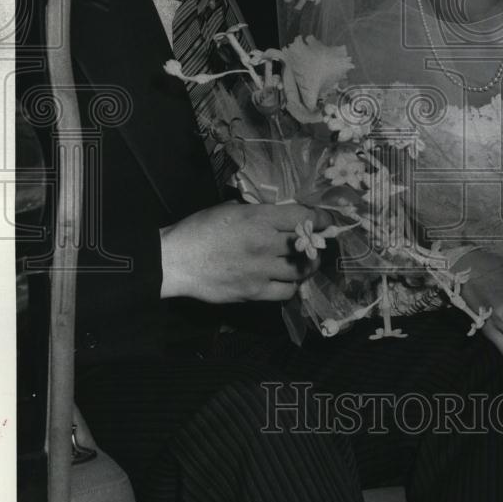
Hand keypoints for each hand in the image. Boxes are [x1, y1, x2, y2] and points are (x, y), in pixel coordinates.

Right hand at [160, 202, 332, 303]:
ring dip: (306, 266)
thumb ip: (255, 212)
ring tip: (305, 264)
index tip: (326, 221)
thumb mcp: (229, 209)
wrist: (176, 261)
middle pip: (306, 245)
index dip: (320, 219)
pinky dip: (291, 286)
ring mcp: (262, 270)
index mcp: (259, 218)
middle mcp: (266, 244)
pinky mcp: (255, 292)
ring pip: (300, 271)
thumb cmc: (199, 229)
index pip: (303, 217)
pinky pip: (285, 291)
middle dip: (316, 244)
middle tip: (317, 244)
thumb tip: (275, 215)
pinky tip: (287, 281)